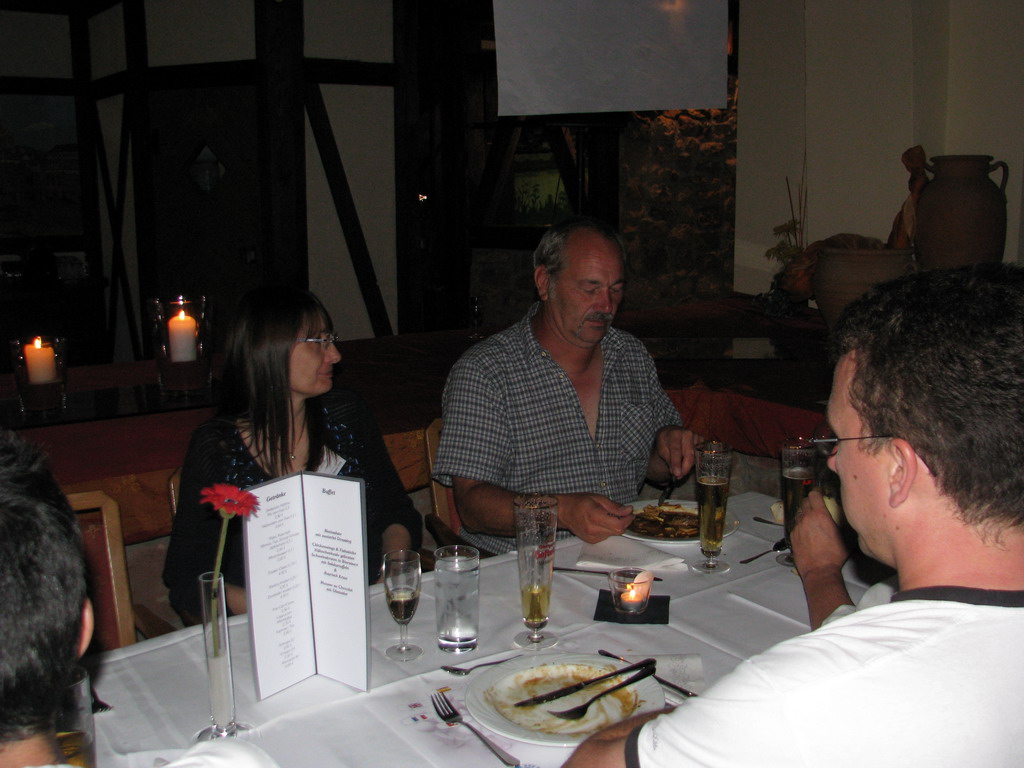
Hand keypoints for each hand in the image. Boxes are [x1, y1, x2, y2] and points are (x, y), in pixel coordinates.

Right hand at [557, 493, 633, 543]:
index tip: (630, 513)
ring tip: (610, 516)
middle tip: (624, 513)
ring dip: (616, 526)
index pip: (618, 524)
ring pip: (613, 534)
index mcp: (595, 516)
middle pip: (618, 531)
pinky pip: (606, 536)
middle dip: (624, 522)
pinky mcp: (591, 541)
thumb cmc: (578, 501)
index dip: (627, 520)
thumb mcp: (597, 498)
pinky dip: (608, 529)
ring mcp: (592, 537)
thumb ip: (614, 506)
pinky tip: (602, 522)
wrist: (563, 512)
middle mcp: (593, 529)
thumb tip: (628, 510)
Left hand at [652, 426, 699, 480]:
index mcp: (674, 433)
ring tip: (680, 468)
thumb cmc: (665, 442)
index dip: (676, 463)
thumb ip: (669, 461)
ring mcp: (696, 436)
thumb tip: (676, 473)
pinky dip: (693, 461)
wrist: (671, 432)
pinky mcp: (702, 440)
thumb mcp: (662, 450)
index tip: (677, 474)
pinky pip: (700, 454)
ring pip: (695, 456)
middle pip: (689, 455)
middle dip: (685, 468)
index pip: (676, 450)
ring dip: (688, 465)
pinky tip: (686, 461)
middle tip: (679, 476)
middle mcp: (687, 433)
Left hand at [791, 490, 852, 628]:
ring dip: (805, 515)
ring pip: (799, 514)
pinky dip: (800, 526)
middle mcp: (806, 518)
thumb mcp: (843, 536)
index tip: (819, 495)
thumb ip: (838, 522)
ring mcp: (797, 527)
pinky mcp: (792, 536)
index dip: (817, 493)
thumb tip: (840, 516)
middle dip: (810, 502)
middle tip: (816, 507)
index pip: (814, 495)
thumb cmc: (835, 554)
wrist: (819, 570)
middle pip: (805, 502)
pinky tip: (806, 533)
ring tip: (811, 522)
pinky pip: (796, 526)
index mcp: (819, 514)